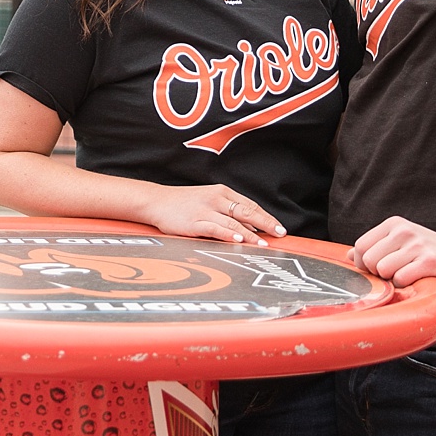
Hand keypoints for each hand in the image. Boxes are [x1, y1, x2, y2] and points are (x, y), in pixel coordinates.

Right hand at [141, 184, 284, 243]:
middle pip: (246, 211)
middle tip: (279, 234)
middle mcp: (215, 199)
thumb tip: (250, 228)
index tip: (279, 228)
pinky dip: (228, 234)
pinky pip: (215, 228)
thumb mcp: (208, 200)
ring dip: (250, 234)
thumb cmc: (183, 203)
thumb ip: (228, 212)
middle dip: (265, 224)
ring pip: (233, 222)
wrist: (156, 201)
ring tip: (262, 244)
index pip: (250, 205)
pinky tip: (238, 240)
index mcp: (222, 192)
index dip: (266, 217)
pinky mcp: (194, 222)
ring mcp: (205, 210)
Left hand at [351, 217, 435, 290]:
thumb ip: (375, 247)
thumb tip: (348, 256)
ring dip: (392, 279)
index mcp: (394, 224)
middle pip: (368, 260)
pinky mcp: (431, 261)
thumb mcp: (400, 244)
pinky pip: (401, 278)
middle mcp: (405, 231)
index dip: (363, 264)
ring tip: (407, 275)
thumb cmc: (427, 254)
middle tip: (395, 274)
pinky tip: (417, 279)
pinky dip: (405, 284)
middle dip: (378, 273)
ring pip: (383, 270)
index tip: (377, 269)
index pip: (360, 247)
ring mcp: (418, 245)